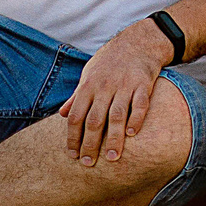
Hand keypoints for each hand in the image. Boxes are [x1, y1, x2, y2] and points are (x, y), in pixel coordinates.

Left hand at [61, 22, 169, 166]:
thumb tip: (61, 115)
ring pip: (116, 115)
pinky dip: (136, 119)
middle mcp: (104, 87)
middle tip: (89, 163)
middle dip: (90, 144)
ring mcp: (124, 85)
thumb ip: (76, 96)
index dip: (72, 137)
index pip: (76, 116)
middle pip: (94, 120)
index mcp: (88, 86)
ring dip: (113, 138)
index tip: (73, 155)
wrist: (137, 42)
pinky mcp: (143, 84)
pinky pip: (140, 104)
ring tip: (112, 158)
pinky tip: (133, 134)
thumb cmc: (109, 62)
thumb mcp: (89, 74)